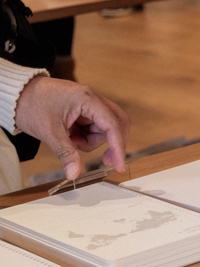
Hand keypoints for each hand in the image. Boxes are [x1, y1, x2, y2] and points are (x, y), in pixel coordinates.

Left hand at [15, 76, 129, 179]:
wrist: (14, 93)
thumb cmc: (30, 104)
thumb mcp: (49, 132)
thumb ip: (66, 153)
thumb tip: (75, 173)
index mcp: (88, 99)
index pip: (112, 125)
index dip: (118, 147)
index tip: (118, 165)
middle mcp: (92, 98)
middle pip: (115, 125)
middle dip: (111, 143)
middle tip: (105, 160)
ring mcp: (88, 103)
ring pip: (103, 129)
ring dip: (90, 140)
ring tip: (70, 140)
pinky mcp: (83, 109)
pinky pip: (93, 127)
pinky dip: (85, 136)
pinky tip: (70, 135)